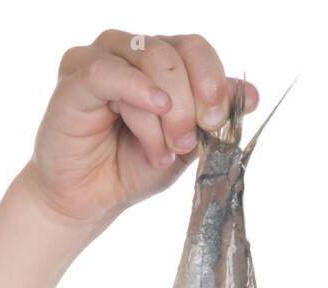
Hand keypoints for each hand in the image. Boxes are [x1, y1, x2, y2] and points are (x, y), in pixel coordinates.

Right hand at [23, 30, 259, 226]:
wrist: (91, 198)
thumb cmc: (133, 166)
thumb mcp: (187, 144)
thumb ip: (214, 117)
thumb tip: (251, 94)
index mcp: (160, 61)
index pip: (195, 49)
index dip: (212, 81)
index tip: (216, 122)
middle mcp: (130, 51)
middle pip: (174, 54)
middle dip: (190, 103)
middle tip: (185, 145)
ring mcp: (100, 59)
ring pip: (148, 60)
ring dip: (165, 112)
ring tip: (161, 152)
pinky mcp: (75, 78)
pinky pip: (110, 72)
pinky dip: (138, 91)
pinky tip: (155, 109)